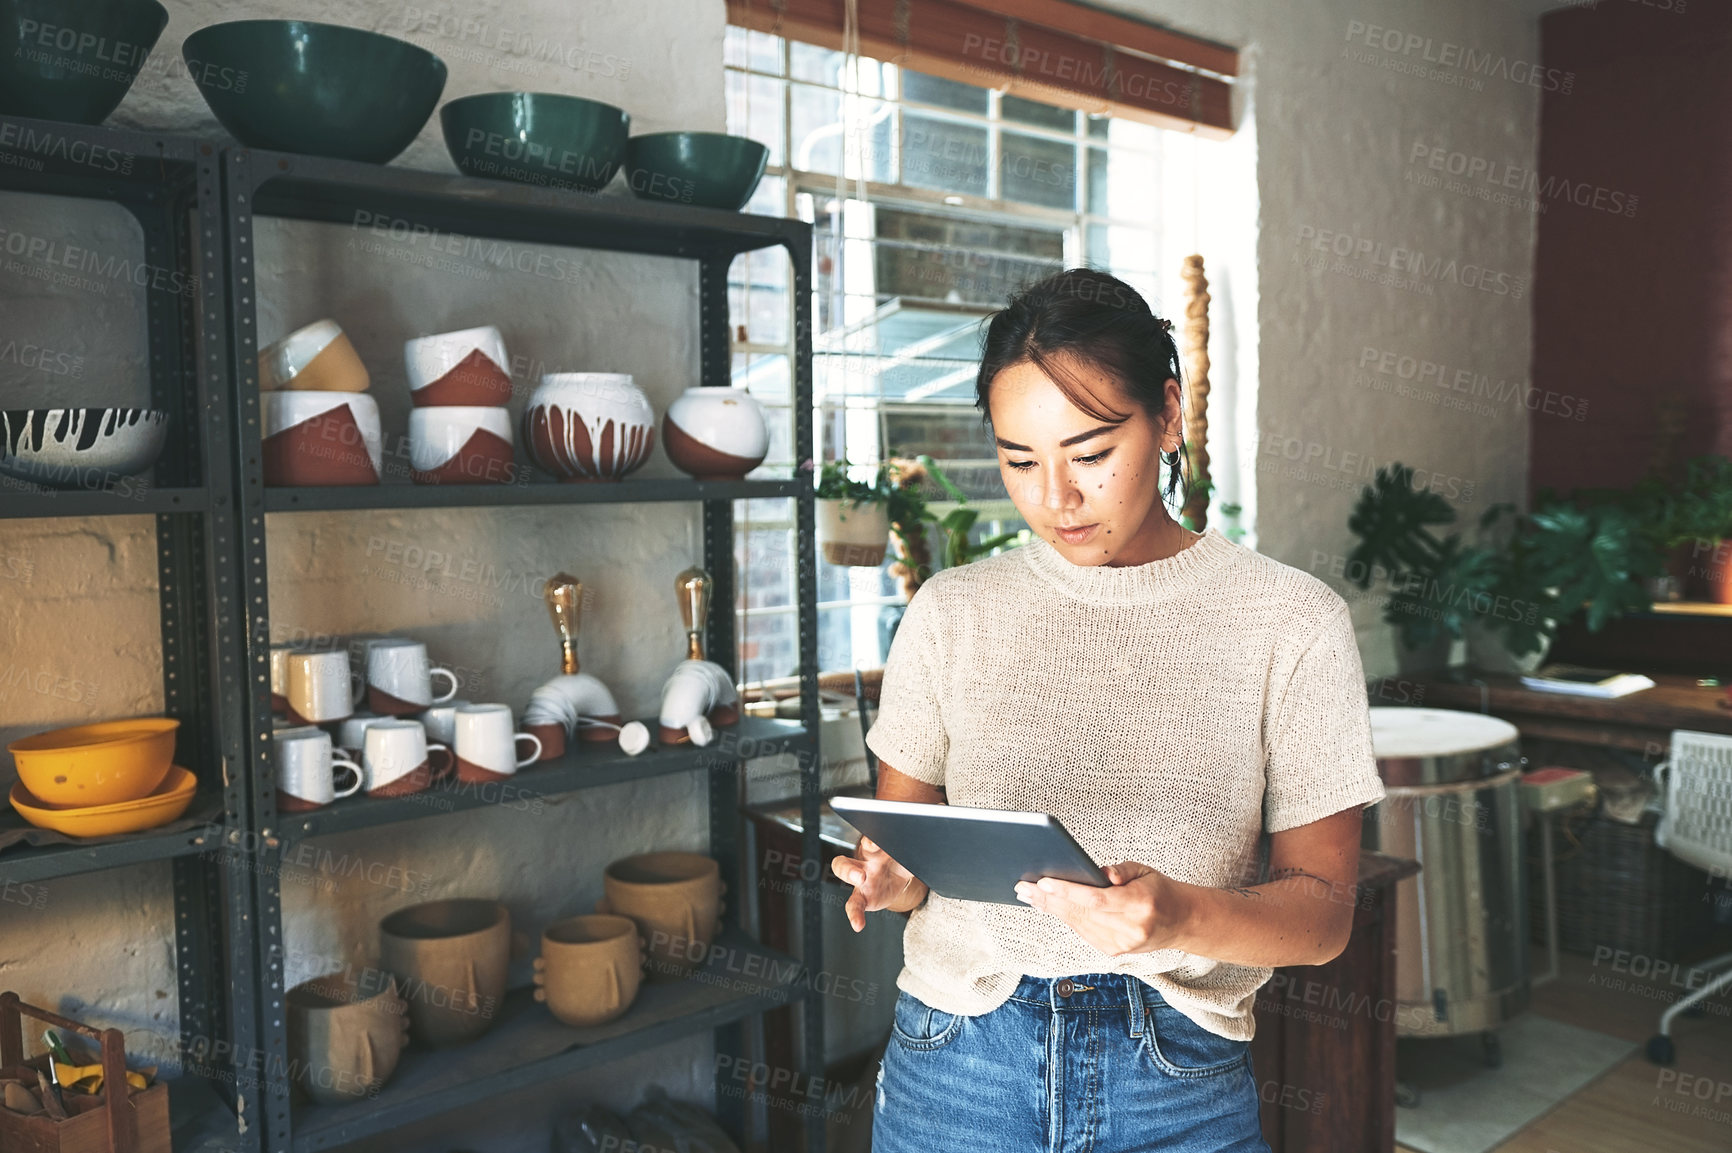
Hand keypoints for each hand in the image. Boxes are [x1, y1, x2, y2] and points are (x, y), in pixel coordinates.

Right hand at [830, 836, 927, 931]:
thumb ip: (909, 848)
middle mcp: (863, 863)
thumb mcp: (905, 851)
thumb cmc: (900, 856)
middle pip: (843, 863)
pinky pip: (855, 906)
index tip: (874, 844)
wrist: (901, 869)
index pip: (866, 843)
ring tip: (859, 884)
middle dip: (849, 869)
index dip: (869, 843)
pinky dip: (855, 916)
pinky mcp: (864, 898)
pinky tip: (858, 925)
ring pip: (845, 883)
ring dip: (849, 882)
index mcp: (873, 849)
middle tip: (861, 876)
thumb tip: (926, 840)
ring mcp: (861, 881)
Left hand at [1013, 861, 1188, 955]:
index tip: (1042, 881)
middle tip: (1023, 887)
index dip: (1067, 891)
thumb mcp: (1145, 871)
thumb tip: (1098, 873)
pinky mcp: (1114, 952)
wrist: (1182, 921)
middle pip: (1080, 914)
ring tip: (1029, 894)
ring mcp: (1121, 945)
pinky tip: (1049, 906)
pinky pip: (1083, 932)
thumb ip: (1121, 870)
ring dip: (1051, 909)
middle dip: (1048, 899)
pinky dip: (1066, 918)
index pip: (1095, 899)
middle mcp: (1130, 930)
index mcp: (1139, 905)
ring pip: (1077, 924)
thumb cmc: (1160, 890)